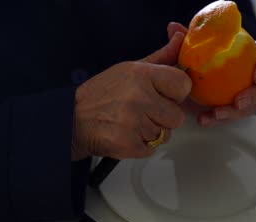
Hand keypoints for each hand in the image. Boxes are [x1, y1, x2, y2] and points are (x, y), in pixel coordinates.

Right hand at [71, 32, 190, 160]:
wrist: (72, 119)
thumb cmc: (102, 93)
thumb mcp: (130, 69)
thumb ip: (161, 57)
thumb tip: (180, 37)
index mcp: (142, 75)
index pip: (183, 85)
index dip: (176, 94)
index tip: (164, 95)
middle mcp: (139, 97)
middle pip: (177, 117)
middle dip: (164, 118)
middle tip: (144, 113)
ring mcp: (133, 122)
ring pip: (164, 135)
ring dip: (151, 133)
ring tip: (131, 123)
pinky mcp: (128, 144)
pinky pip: (151, 150)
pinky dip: (141, 147)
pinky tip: (126, 135)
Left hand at [167, 22, 255, 126]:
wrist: (192, 78)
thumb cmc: (200, 57)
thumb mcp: (192, 49)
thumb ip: (186, 40)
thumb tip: (174, 28)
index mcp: (254, 52)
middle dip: (255, 96)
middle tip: (238, 103)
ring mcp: (251, 92)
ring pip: (254, 105)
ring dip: (236, 113)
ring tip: (216, 115)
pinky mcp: (239, 109)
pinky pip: (233, 117)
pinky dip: (218, 120)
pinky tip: (204, 120)